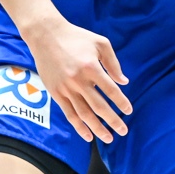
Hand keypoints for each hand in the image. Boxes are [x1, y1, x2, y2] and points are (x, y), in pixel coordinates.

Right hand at [27, 12, 131, 143]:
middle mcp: (78, 80)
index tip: (129, 111)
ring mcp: (66, 88)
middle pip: (99, 106)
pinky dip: (79, 126)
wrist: (46, 35)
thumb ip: (113, 63)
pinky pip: (69, 113)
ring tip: (108, 138)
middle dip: (113, 121)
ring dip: (97, 128)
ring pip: (84, 114)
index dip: (121, 102)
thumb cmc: (76, 37)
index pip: (110, 90)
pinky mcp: (55, 92)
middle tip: (123, 131)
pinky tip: (88, 135)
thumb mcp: (100, 43)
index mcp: (91, 67)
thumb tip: (124, 82)